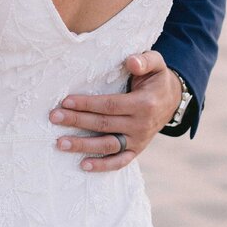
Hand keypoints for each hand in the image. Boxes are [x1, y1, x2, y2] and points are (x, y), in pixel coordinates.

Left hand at [49, 51, 182, 173]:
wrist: (172, 100)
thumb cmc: (157, 79)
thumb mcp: (156, 64)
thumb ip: (144, 60)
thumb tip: (131, 62)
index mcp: (144, 103)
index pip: (110, 105)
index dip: (87, 104)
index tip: (66, 101)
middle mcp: (141, 125)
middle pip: (104, 124)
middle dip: (77, 121)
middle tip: (54, 117)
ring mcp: (139, 140)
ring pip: (108, 146)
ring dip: (83, 146)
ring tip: (60, 143)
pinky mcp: (137, 150)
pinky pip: (120, 161)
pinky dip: (103, 166)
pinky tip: (83, 165)